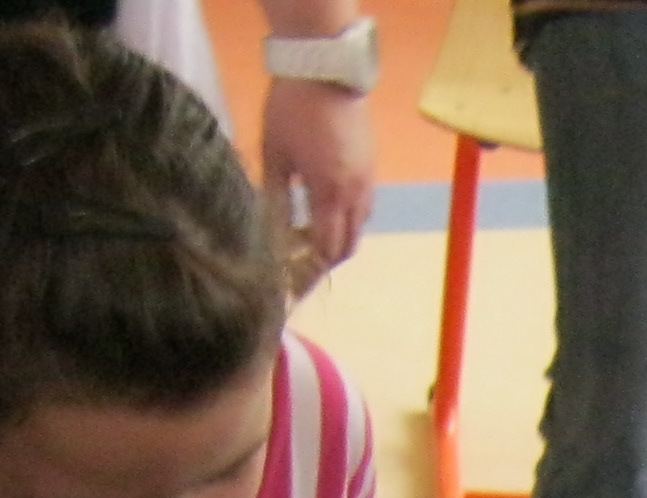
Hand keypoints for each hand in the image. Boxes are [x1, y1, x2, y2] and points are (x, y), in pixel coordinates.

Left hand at [262, 78, 376, 273]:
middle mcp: (355, 194)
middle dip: (328, 260)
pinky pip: (364, 206)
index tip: (293, 279)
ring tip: (313, 235)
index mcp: (329, 193)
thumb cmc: (291, 109)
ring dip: (339, 238)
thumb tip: (276, 233)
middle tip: (303, 263)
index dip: (311, 269)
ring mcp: (368, 180)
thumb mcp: (274, 154)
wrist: (326, 70)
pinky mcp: (371, 167)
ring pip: (360, 227)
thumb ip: (276, 197)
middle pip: (349, 244)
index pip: (326, 248)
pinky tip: (328, 210)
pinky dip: (348, 218)